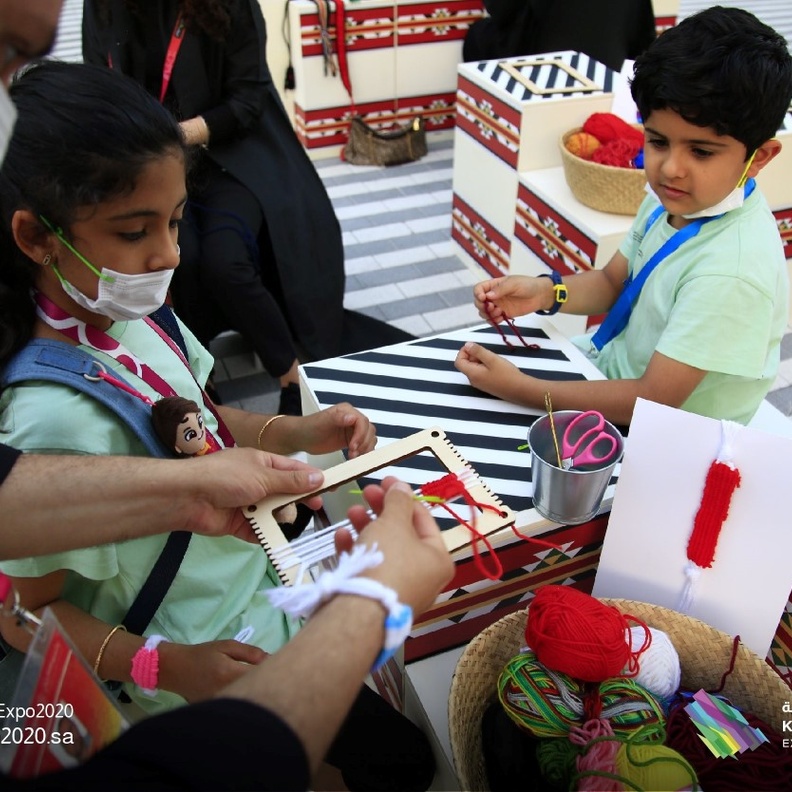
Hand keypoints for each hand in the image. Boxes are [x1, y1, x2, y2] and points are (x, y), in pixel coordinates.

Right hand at [158, 639, 267, 702]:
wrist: (176, 670)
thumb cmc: (203, 654)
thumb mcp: (227, 646)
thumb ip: (250, 653)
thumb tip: (271, 659)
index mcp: (230, 673)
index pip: (260, 676)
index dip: (274, 673)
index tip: (281, 668)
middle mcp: (226, 691)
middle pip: (256, 693)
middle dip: (268, 687)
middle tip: (275, 679)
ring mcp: (219, 704)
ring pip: (248, 703)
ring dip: (257, 696)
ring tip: (263, 688)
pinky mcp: (215, 711)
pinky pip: (236, 708)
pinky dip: (245, 703)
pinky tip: (248, 698)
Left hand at [182, 448, 323, 541]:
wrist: (188, 497)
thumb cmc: (225, 477)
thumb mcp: (263, 475)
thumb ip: (291, 481)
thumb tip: (318, 477)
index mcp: (262, 463)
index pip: (293, 469)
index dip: (310, 477)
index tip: (328, 487)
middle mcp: (257, 481)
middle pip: (285, 492)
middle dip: (298, 499)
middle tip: (315, 508)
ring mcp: (248, 503)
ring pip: (274, 512)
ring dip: (281, 517)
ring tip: (287, 519)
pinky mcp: (240, 524)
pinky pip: (259, 531)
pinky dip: (267, 536)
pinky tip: (277, 540)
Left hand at [293, 403, 375, 458]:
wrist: (301, 438)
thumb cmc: (309, 428)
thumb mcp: (322, 422)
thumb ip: (337, 418)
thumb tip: (352, 417)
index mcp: (346, 411)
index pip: (362, 421)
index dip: (361, 434)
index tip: (353, 445)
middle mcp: (352, 419)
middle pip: (369, 430)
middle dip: (363, 443)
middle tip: (353, 453)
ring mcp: (353, 430)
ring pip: (369, 438)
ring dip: (365, 449)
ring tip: (353, 457)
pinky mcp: (351, 440)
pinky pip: (364, 446)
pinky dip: (363, 452)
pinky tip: (355, 458)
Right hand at [338, 478, 453, 616]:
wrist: (359, 615)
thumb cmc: (386, 562)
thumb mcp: (393, 523)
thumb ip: (398, 500)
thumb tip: (401, 485)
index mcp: (438, 559)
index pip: (423, 519)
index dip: (403, 496)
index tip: (385, 480)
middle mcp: (424, 578)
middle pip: (402, 534)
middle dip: (381, 511)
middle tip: (366, 492)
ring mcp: (400, 591)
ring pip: (383, 551)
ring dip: (366, 528)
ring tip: (351, 513)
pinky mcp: (376, 601)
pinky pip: (369, 569)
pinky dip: (356, 552)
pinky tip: (341, 538)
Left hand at [454, 341, 524, 401]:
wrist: (520, 390)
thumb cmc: (506, 374)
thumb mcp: (492, 359)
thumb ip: (478, 351)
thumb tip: (467, 345)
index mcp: (472, 374)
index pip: (458, 362)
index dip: (463, 352)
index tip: (474, 346)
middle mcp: (473, 381)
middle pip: (466, 365)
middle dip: (473, 355)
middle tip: (486, 352)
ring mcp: (480, 384)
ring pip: (474, 368)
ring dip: (480, 360)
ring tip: (492, 358)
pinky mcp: (487, 385)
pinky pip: (480, 373)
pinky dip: (484, 366)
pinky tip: (495, 365)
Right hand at [473, 275, 551, 321]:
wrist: (540, 295)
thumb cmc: (527, 285)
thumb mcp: (514, 284)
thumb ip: (501, 289)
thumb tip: (488, 296)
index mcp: (494, 285)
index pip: (479, 289)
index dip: (478, 294)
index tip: (483, 298)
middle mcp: (493, 296)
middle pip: (479, 303)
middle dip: (482, 306)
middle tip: (491, 307)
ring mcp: (498, 306)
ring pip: (484, 313)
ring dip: (488, 314)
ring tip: (499, 312)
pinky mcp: (503, 314)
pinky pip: (493, 320)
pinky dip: (494, 321)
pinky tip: (501, 318)